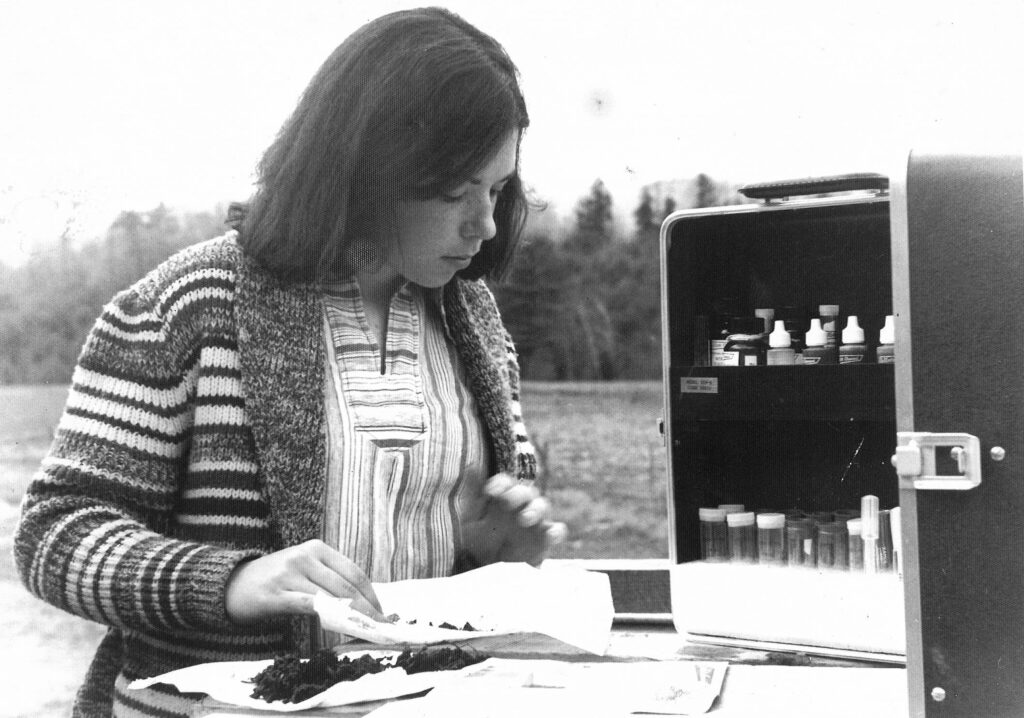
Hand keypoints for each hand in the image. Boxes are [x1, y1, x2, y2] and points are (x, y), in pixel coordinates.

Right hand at [225, 539, 382, 624]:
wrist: (230, 585)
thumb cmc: (274, 581)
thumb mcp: (304, 570)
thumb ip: (329, 580)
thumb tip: (363, 603)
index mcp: (316, 548)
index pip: (353, 572)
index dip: (371, 595)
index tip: (383, 614)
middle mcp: (304, 556)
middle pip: (346, 585)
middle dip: (367, 609)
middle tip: (381, 628)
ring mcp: (289, 573)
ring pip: (331, 596)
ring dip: (353, 617)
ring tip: (365, 632)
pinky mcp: (275, 593)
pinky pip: (308, 606)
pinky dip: (328, 618)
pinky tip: (340, 628)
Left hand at [459, 473, 566, 567]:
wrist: (490, 567)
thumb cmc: (479, 539)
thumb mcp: (470, 519)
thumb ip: (472, 495)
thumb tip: (471, 467)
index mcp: (503, 496)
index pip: (505, 482)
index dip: (499, 484)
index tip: (488, 492)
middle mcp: (521, 504)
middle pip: (525, 491)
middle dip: (516, 495)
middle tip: (505, 502)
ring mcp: (536, 521)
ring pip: (542, 506)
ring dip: (535, 509)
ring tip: (524, 518)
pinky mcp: (545, 539)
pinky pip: (557, 530)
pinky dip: (555, 531)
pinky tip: (550, 535)